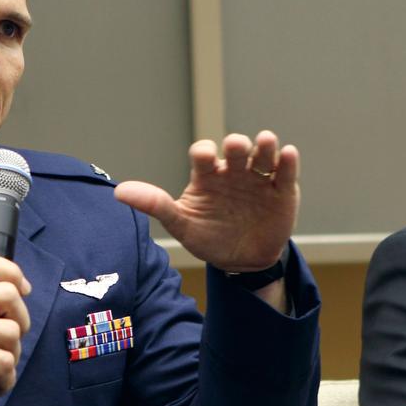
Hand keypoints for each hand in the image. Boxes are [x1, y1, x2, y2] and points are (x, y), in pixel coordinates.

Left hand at [114, 131, 298, 271]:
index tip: (204, 158)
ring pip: (263, 153)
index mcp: (208, 175)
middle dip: (236, 145)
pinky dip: (287, 161)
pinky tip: (286, 154)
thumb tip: (118, 192)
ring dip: (264, 145)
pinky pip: (286, 172)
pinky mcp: (282, 190)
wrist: (241, 263)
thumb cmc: (208, 237)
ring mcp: (259, 179)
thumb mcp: (180, 224)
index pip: (203, 153)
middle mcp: (234, 171)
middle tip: (235, 148)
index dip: (204, 152)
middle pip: (235, 148)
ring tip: (265, 142)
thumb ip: (154, 205)